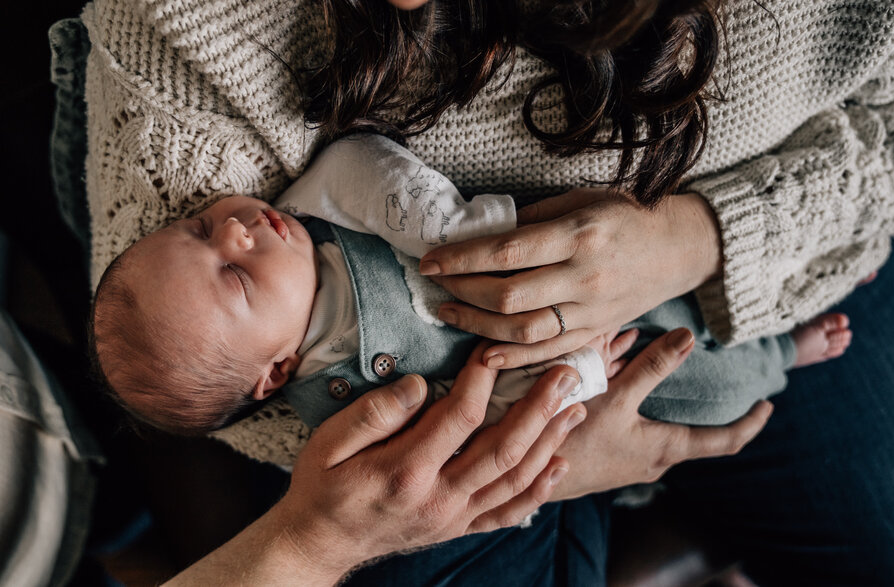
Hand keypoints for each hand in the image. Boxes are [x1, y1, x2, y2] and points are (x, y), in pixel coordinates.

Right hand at [224, 348, 584, 583]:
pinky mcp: (458, 527)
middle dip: (539, 408)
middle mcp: (438, 498)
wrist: (319, 544)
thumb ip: (373, 413)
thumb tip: (417, 385)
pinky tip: (558, 464)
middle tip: (565, 374)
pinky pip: (508, 511)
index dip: (480, 379)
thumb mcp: (328, 443)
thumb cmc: (322, 487)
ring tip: (574, 408)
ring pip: (515, 478)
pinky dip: (539, 490)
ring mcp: (453, 517)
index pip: (458, 417)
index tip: (492, 348)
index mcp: (405, 471)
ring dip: (549, 442)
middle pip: (503, 449)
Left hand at [419, 189, 722, 366]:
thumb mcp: (580, 201)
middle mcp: (584, 277)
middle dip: (462, 291)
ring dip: (477, 326)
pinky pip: (549, 352)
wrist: (679, 248)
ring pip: (524, 331)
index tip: (431, 260)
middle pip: (509, 296)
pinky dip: (513, 358)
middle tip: (436, 284)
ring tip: (447, 313)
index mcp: (578, 235)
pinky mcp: (596, 332)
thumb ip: (532, 220)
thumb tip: (481, 235)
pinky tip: (482, 354)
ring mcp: (592, 311)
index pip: (507, 252)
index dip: (462, 259)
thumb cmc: (625, 215)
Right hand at [549, 328, 772, 499]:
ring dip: (673, 411)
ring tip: (673, 384)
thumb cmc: (575, 441)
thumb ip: (651, 368)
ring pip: (664, 434)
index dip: (751, 423)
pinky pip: (640, 435)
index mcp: (666, 448)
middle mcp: (654, 461)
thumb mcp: (615, 398)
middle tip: (726, 390)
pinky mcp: (611, 461)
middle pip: (696, 438)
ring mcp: (632, 464)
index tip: (768, 405)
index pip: (726, 441)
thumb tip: (688, 338)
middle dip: (712, 414)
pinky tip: (629, 395)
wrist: (528, 477)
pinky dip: (646, 414)